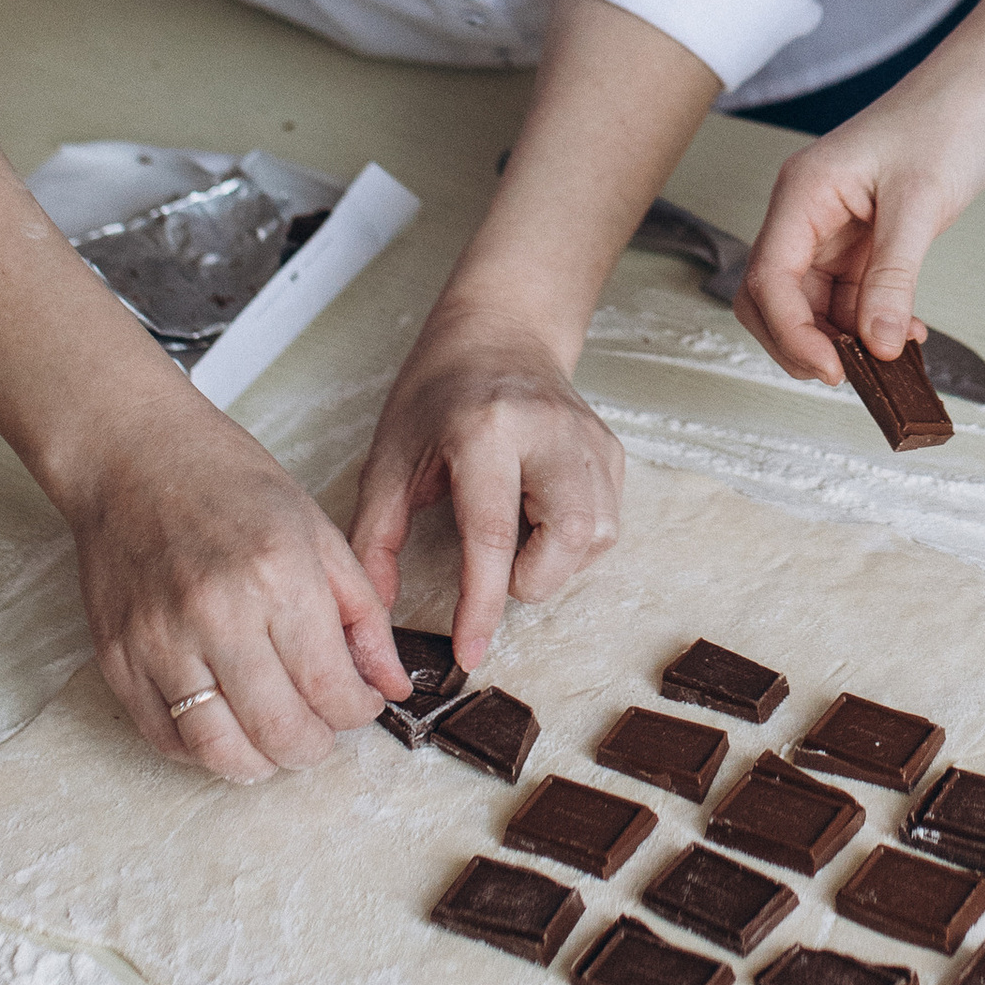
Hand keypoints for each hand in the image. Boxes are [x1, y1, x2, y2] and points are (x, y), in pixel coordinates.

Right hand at [71, 395, 404, 782]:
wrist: (133, 457)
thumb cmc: (230, 483)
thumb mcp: (318, 531)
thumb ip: (362, 615)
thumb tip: (391, 685)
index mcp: (279, 577)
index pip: (331, 689)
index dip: (358, 711)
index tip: (360, 702)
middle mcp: (217, 615)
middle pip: (280, 733)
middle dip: (316, 746)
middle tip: (322, 725)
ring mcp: (159, 642)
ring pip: (220, 752)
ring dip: (261, 761)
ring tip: (276, 734)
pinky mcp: (117, 659)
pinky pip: (164, 739)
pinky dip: (203, 750)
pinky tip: (228, 724)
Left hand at [349, 307, 625, 668]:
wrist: (499, 332)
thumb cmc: (437, 393)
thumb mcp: (390, 458)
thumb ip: (376, 538)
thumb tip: (372, 612)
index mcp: (487, 430)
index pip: (492, 536)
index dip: (481, 605)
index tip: (469, 652)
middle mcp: (549, 431)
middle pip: (569, 538)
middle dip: (531, 577)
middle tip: (495, 561)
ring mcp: (589, 438)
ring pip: (597, 536)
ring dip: (555, 559)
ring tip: (516, 532)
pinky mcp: (612, 449)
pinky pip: (609, 521)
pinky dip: (574, 540)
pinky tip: (539, 514)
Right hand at [737, 61, 984, 378]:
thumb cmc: (949, 120)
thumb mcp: (920, 203)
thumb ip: (893, 279)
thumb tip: (877, 346)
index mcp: (803, 192)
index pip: (769, 277)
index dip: (791, 333)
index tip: (831, 371)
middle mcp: (808, 212)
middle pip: (776, 298)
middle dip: (803, 342)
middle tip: (850, 377)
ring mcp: (834, 228)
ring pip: (814, 304)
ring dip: (844, 339)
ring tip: (891, 360)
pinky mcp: (864, 240)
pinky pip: (850, 296)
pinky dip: (870, 324)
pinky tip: (904, 335)